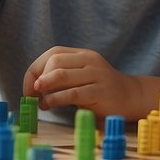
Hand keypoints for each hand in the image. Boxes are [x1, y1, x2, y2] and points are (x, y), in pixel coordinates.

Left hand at [23, 46, 142, 115]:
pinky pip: (72, 93)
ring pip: (61, 76)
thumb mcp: (80, 77)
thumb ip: (60, 77)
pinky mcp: (100, 92)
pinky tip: (49, 105)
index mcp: (82, 54)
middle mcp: (89, 60)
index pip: (52, 54)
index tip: (29, 88)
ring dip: (45, 90)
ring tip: (41, 102)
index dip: (35, 70)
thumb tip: (33, 86)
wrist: (131, 97)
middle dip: (38, 80)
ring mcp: (96, 74)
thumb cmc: (99, 89)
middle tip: (33, 96)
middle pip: (54, 63)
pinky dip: (55, 99)